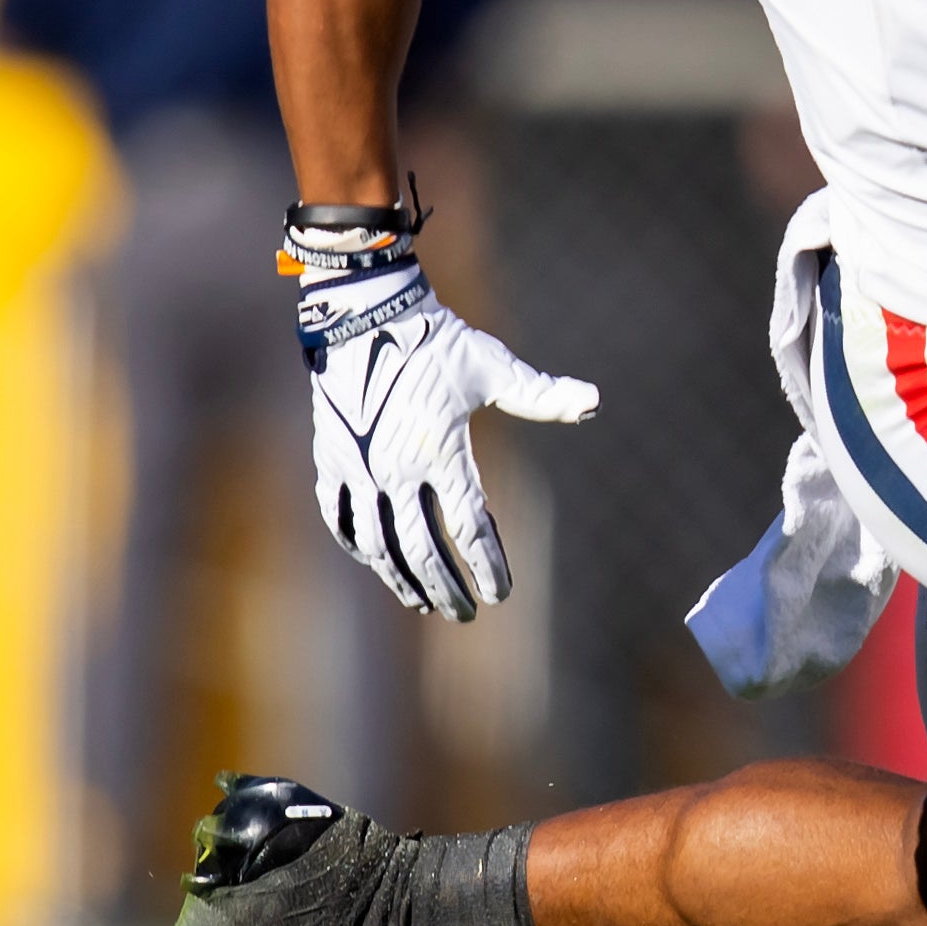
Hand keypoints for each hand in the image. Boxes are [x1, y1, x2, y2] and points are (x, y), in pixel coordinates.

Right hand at [295, 256, 598, 618]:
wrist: (364, 312)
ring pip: (378, 545)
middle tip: (467, 613)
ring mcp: (359, 469)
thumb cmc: (436, 340)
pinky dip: (358, 546)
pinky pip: (341, 517)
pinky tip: (375, 561)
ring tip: (422, 603)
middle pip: (423, 551)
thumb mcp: (492, 367)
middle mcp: (397, 470)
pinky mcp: (332, 459)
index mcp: (441, 453)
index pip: (471, 528)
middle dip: (447, 588)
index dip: (488, 565)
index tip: (501, 592)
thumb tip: (594, 401)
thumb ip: (541, 395)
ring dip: (401, 580)